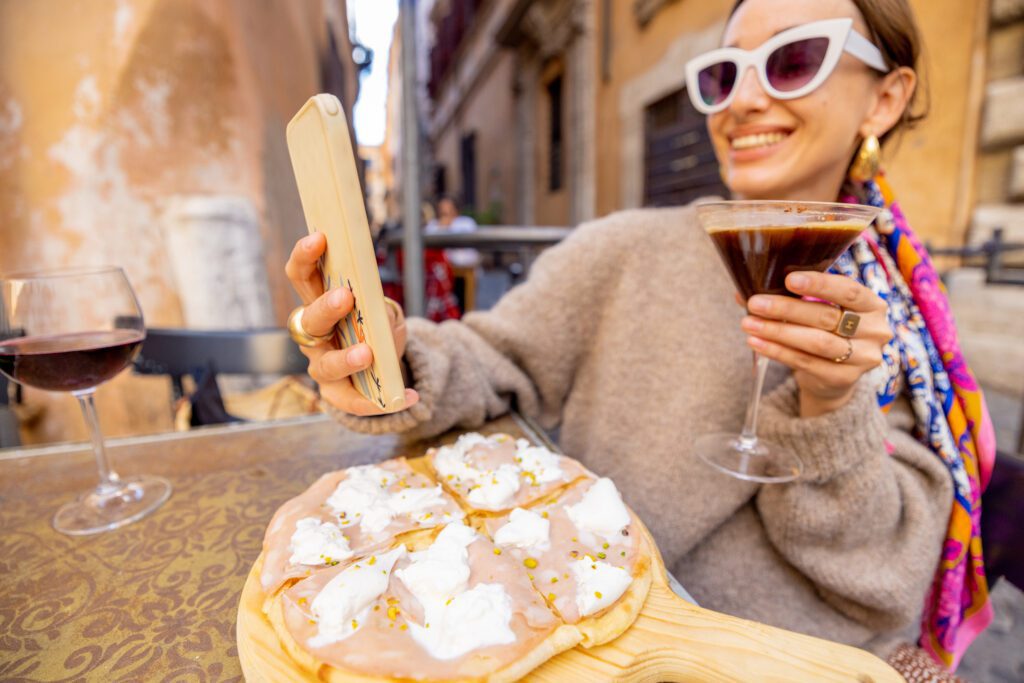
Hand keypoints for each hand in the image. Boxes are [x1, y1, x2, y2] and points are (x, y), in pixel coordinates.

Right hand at [285, 233, 418, 415]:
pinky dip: (381, 402)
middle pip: (309, 319)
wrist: (380, 367)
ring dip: (346, 358)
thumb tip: (382, 316)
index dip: (305, 257)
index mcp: (318, 303)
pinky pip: (352, 402)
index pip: (302, 276)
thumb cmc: (374, 329)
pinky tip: (411, 397)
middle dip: (326, 307)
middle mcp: (313, 335)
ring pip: (325, 365)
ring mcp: (321, 365)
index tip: (319, 237)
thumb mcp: (383, 314)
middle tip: (346, 297)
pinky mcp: (336, 394)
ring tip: (368, 354)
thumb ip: (382, 311)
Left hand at [738, 272, 890, 417]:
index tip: (790, 279)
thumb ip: (789, 296)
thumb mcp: (817, 309)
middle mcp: (875, 330)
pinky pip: (806, 363)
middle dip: (787, 309)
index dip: (820, 284)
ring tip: (749, 324)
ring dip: (778, 332)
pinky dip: (778, 351)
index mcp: (873, 304)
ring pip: (816, 342)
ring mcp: (863, 357)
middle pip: (827, 317)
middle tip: (755, 303)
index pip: (849, 290)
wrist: (833, 375)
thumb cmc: (824, 331)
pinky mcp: (844, 378)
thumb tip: (743, 290)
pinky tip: (756, 343)